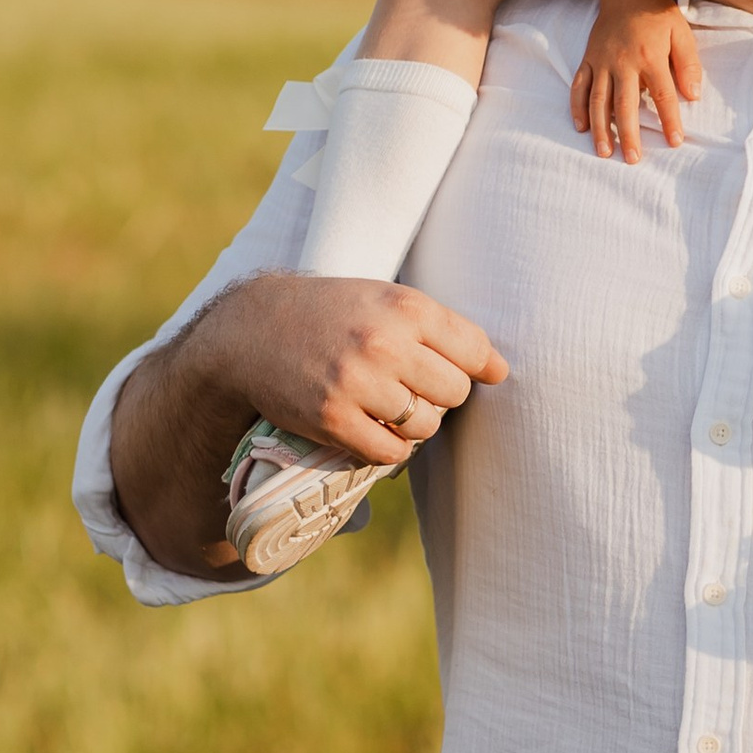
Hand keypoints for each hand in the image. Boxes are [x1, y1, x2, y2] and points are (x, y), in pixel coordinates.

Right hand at [197, 272, 508, 466]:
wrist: (252, 329)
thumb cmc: (332, 313)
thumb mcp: (386, 299)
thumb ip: (443, 329)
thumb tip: (500, 370)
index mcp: (406, 307)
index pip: (474, 350)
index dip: (472, 366)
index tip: (453, 369)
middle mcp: (385, 343)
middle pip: (454, 393)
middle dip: (439, 396)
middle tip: (409, 386)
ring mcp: (357, 383)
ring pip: (426, 427)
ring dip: (413, 424)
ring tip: (387, 405)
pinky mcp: (332, 418)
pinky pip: (389, 453)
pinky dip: (386, 447)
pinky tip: (369, 427)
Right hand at [571, 0, 702, 162]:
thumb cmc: (659, 16)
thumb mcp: (682, 34)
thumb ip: (689, 65)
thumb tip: (693, 96)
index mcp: (650, 56)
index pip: (662, 95)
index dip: (669, 120)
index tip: (675, 142)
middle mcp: (623, 62)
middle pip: (625, 105)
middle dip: (628, 135)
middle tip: (633, 160)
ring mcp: (602, 61)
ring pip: (598, 100)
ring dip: (600, 129)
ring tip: (605, 152)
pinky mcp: (588, 59)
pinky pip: (579, 86)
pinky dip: (577, 108)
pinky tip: (581, 128)